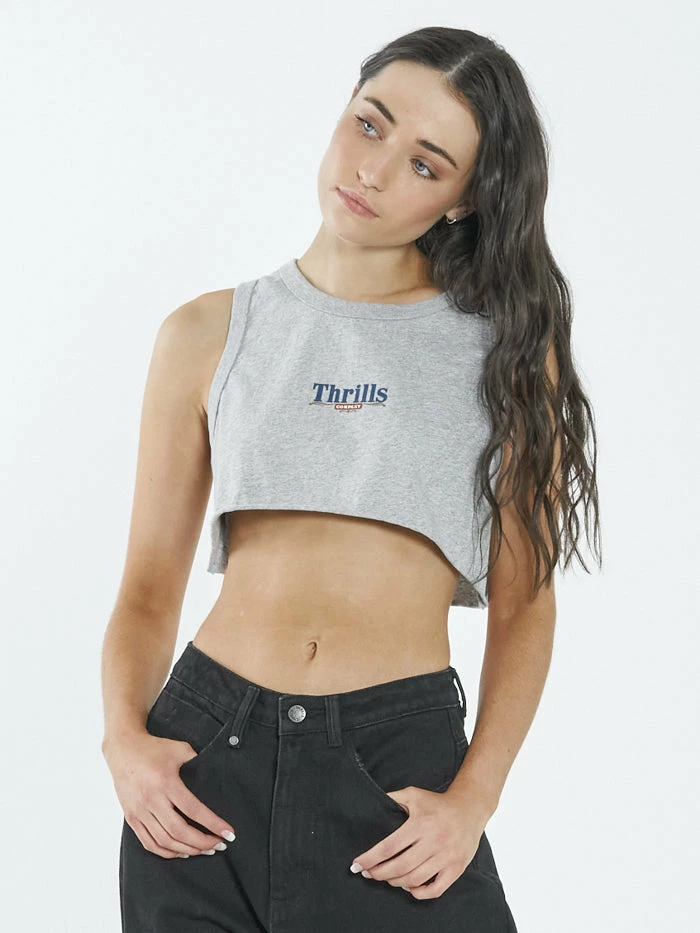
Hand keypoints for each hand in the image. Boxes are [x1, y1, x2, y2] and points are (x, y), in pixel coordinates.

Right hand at [102, 730, 235, 858]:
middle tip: (220, 845)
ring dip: (187, 850)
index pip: (193, 810)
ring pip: (165, 841)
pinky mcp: (131, 818)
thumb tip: (215, 774)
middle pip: (179, 831)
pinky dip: (167, 852)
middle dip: (202, 842)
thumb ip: (197, 761)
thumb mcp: (179, 748)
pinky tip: (181, 852)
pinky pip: (149, 843)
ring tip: (205, 850)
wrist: (123, 749)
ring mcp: (139, 811)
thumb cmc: (152, 749)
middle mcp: (151, 800)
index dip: (213, 824)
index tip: (228, 833)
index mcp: (166, 783)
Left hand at [349, 785, 487, 898]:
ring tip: (387, 878)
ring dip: (396, 882)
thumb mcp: (413, 794)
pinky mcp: (456, 868)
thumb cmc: (437, 803)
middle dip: (379, 873)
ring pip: (415, 879)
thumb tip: (372, 804)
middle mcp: (433, 841)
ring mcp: (446, 857)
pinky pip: (436, 889)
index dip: (370, 858)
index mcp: (419, 824)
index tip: (357, 865)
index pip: (389, 847)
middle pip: (400, 866)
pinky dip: (420, 893)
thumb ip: (393, 798)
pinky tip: (410, 888)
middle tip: (368, 873)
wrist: (469, 808)